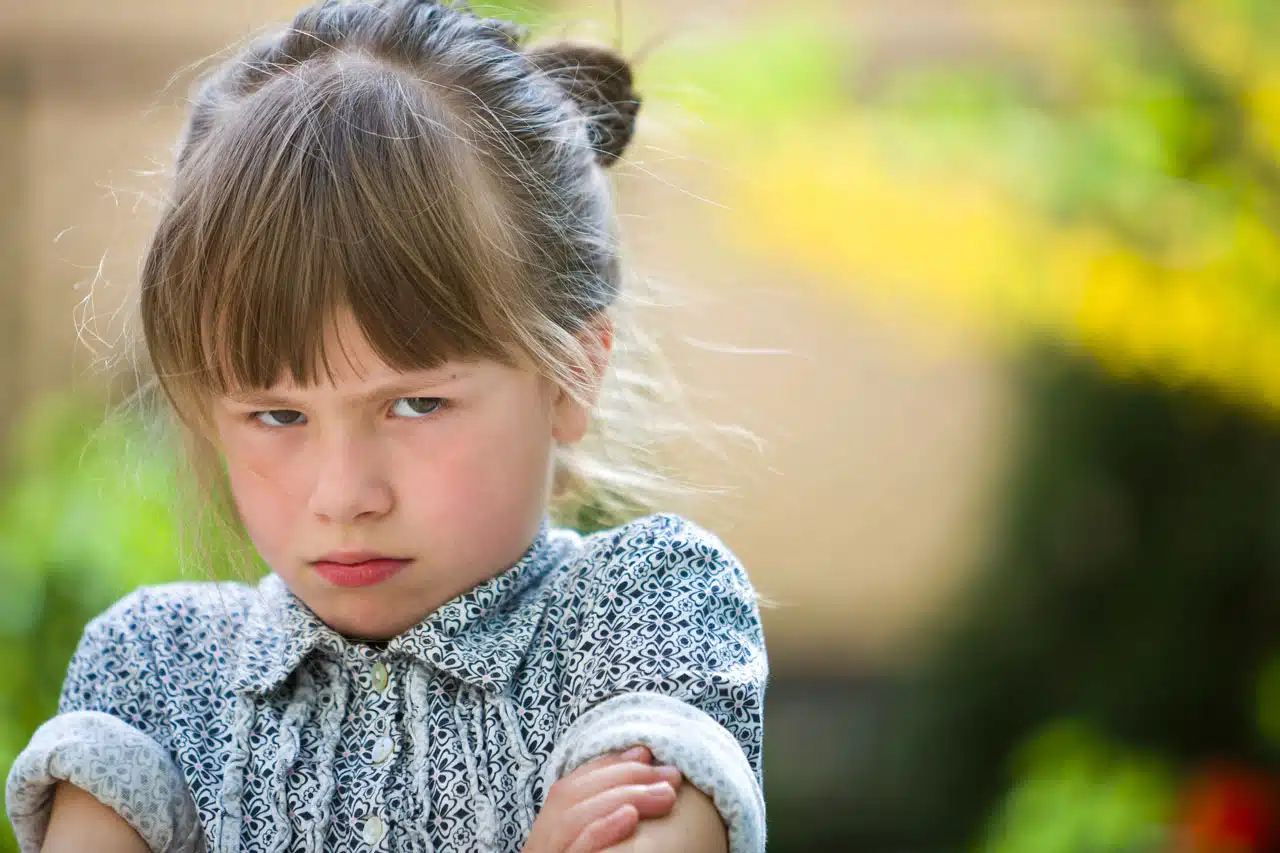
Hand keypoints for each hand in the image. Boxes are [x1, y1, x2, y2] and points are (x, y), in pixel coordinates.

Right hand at [522, 746, 683, 852]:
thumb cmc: (597, 852)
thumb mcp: (592, 831)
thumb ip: (604, 804)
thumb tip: (641, 757)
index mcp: (546, 833)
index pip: (569, 787)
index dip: (606, 765)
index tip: (645, 753)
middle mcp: (539, 844)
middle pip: (570, 796)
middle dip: (622, 777)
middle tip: (671, 777)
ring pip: (573, 818)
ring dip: (622, 797)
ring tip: (665, 794)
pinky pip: (576, 848)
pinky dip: (602, 828)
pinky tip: (630, 816)